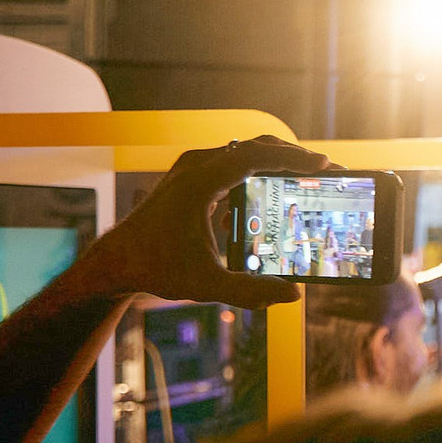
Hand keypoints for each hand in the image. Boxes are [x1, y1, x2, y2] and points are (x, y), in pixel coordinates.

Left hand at [70, 137, 332, 309]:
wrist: (115, 261)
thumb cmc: (155, 269)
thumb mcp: (205, 285)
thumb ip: (250, 292)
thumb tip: (293, 295)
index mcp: (198, 184)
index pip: (253, 156)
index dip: (292, 158)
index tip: (323, 162)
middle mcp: (194, 168)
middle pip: (254, 147)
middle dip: (293, 155)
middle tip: (326, 168)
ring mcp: (191, 169)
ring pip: (243, 151)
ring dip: (276, 160)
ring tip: (307, 177)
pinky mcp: (191, 177)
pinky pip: (231, 163)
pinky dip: (257, 170)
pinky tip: (270, 196)